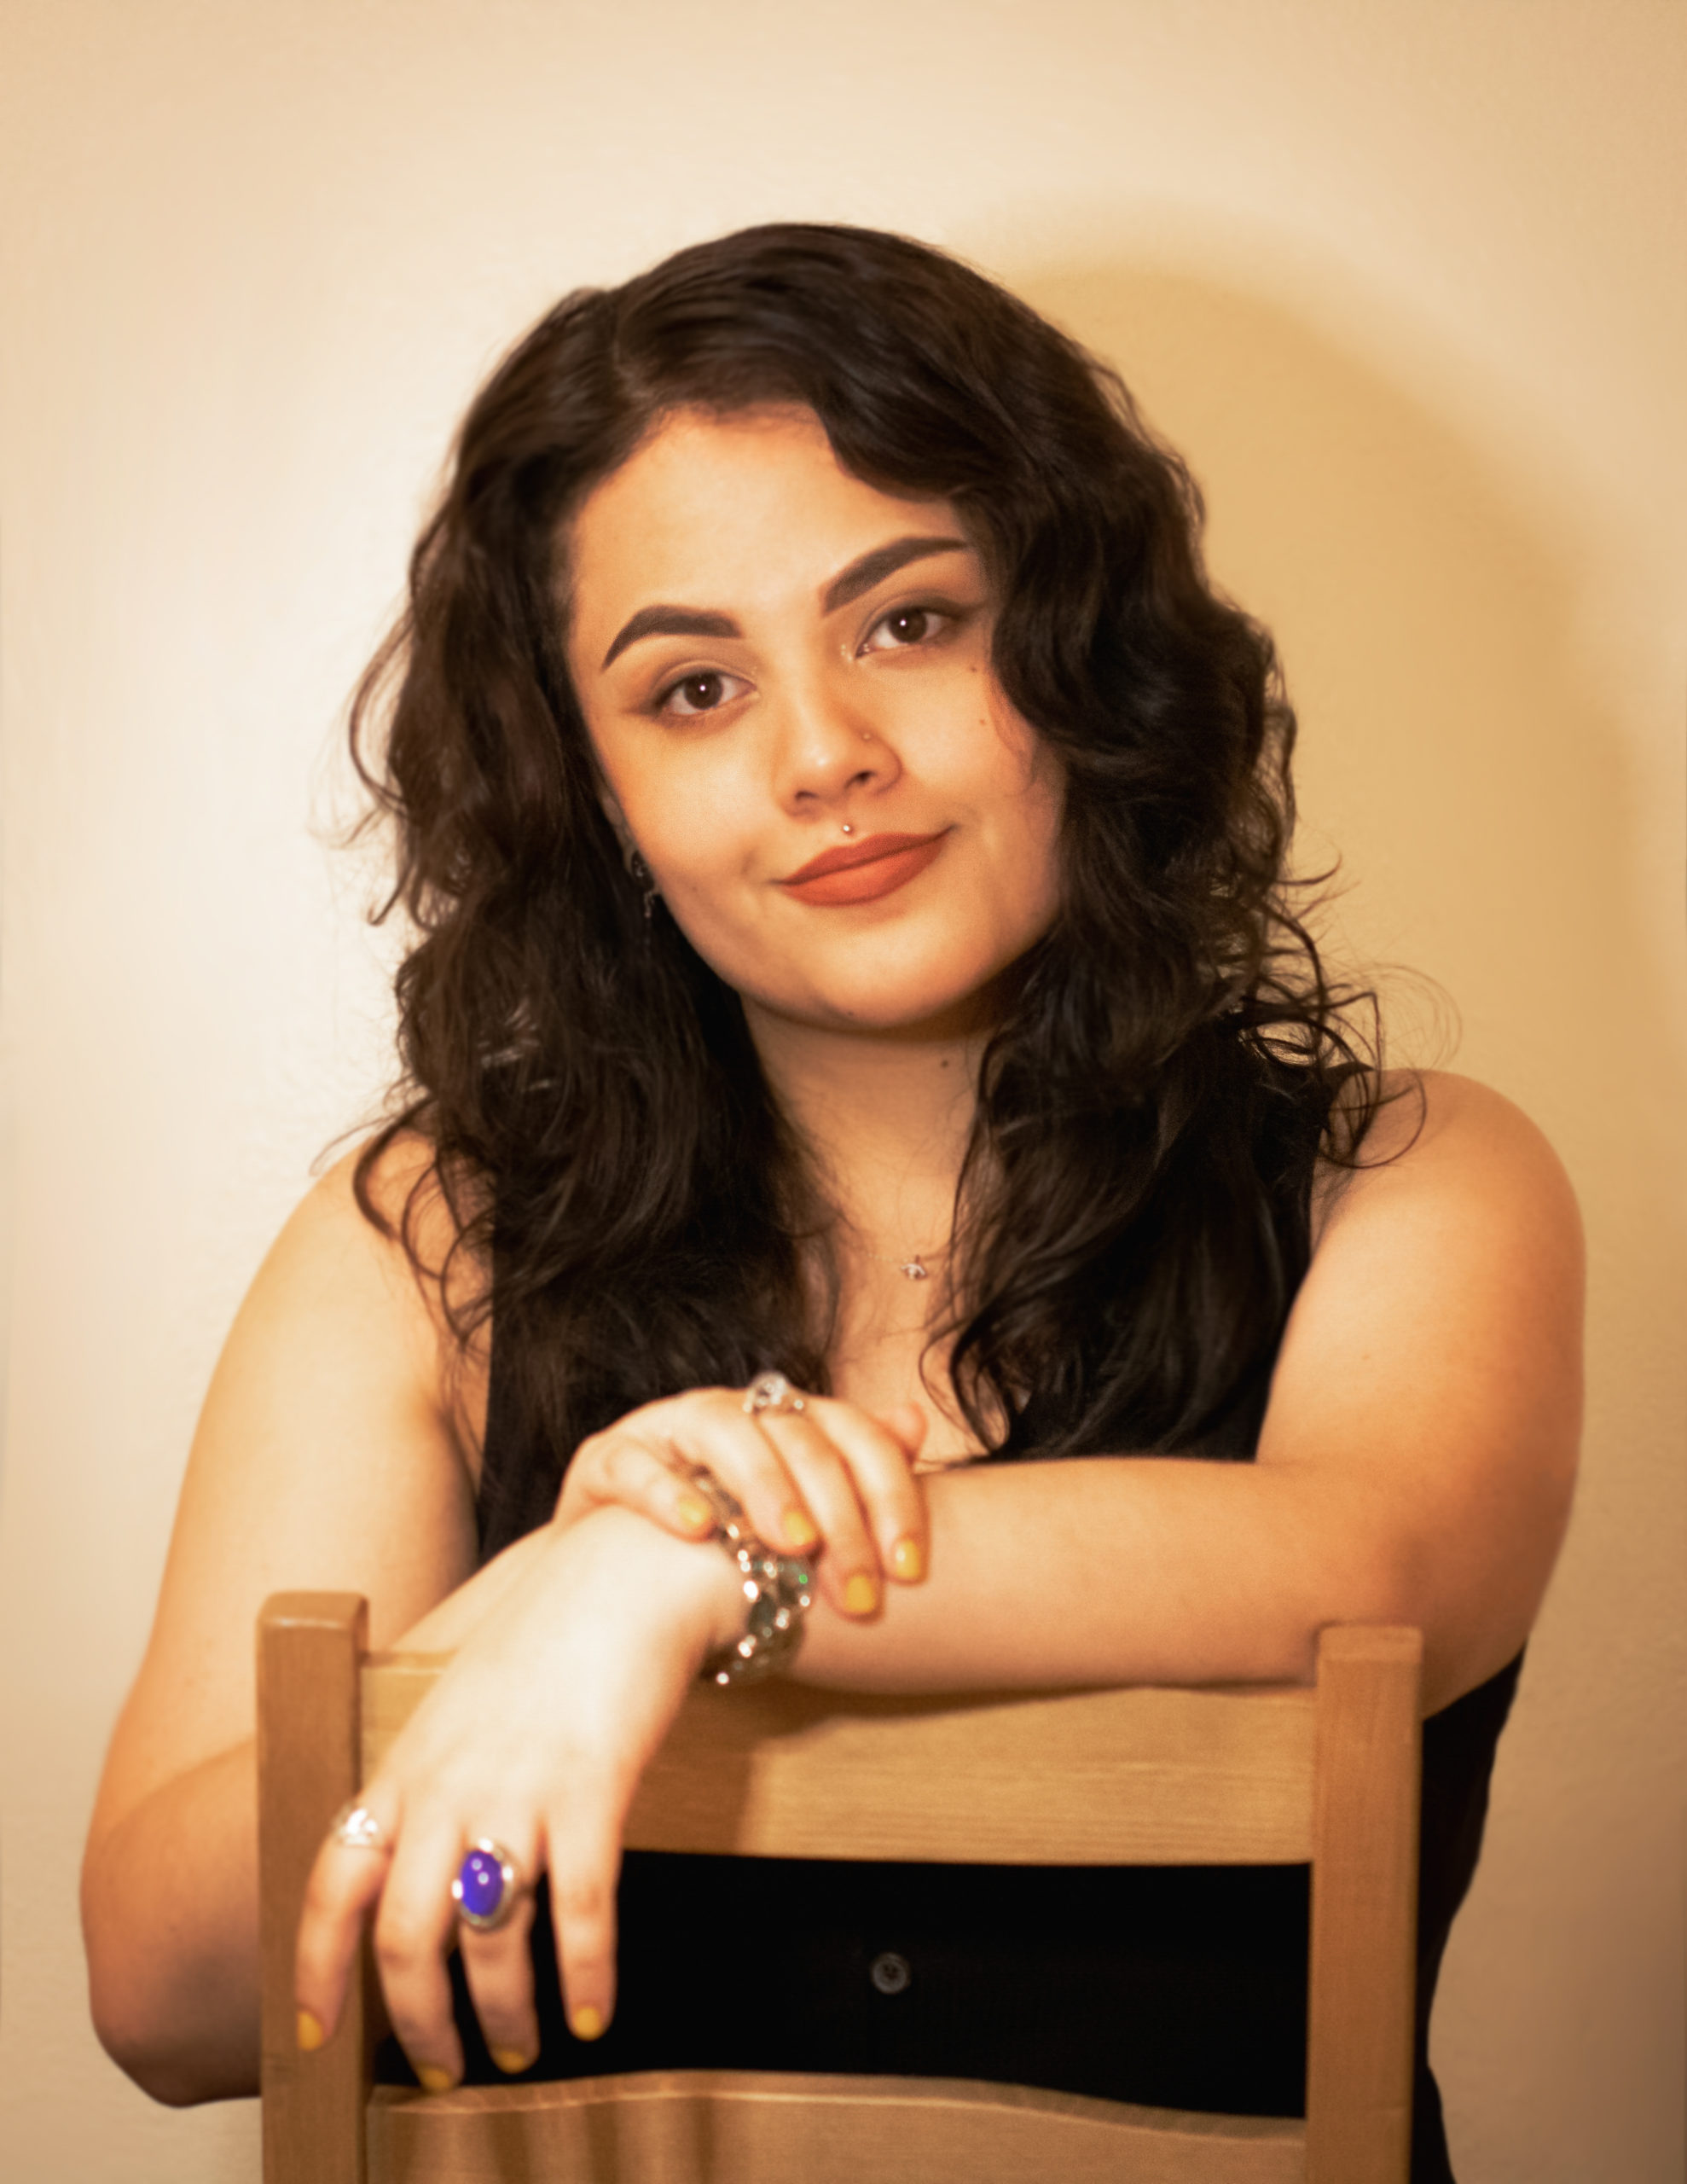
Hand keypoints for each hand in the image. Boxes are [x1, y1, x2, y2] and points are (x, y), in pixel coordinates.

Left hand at [293, 1505, 741, 2087]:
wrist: (623, 1576)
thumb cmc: (547, 1640)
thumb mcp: (459, 1705)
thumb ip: (431, 1781)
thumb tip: (423, 1870)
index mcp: (408, 1764)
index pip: (335, 1881)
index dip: (316, 1965)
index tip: (316, 2031)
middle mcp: (449, 1785)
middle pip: (405, 1935)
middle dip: (421, 2022)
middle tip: (445, 2066)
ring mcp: (518, 1789)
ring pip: (489, 1939)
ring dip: (504, 2016)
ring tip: (523, 2048)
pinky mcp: (592, 1790)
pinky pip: (582, 1911)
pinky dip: (588, 1974)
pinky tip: (595, 2009)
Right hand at [555, 1385, 929, 1617]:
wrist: (617, 1573)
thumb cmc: (720, 1547)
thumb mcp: (795, 1520)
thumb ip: (853, 1470)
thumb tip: (915, 1419)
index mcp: (780, 1418)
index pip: (851, 1433)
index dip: (889, 1494)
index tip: (910, 1570)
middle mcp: (727, 1410)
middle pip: (797, 1437)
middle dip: (837, 1515)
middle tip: (859, 1590)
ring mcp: (662, 1428)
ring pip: (722, 1429)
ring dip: (763, 1483)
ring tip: (794, 1542)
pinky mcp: (604, 1459)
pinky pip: (634, 1462)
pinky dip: (667, 1492)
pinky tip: (699, 1531)